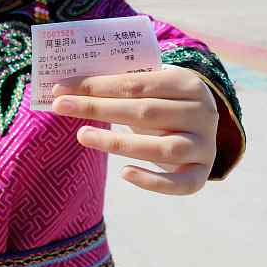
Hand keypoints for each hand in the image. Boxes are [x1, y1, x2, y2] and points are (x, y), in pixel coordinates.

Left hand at [52, 65, 217, 194]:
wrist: (198, 125)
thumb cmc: (161, 101)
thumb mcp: (148, 88)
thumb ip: (118, 86)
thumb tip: (67, 87)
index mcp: (187, 83)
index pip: (135, 84)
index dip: (97, 86)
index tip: (61, 89)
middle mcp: (202, 113)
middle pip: (144, 112)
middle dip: (97, 109)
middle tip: (60, 106)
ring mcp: (205, 145)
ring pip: (161, 147)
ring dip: (117, 143)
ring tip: (82, 135)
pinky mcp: (203, 173)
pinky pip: (182, 184)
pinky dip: (154, 182)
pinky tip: (125, 174)